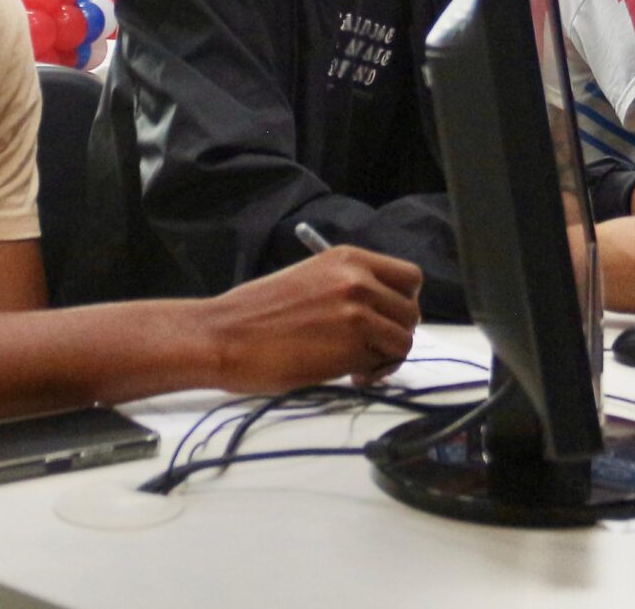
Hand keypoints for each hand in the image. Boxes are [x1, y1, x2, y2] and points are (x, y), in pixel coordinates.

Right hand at [201, 247, 421, 390]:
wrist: (224, 336)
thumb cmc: (258, 312)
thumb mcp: (311, 279)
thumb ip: (349, 288)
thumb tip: (380, 312)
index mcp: (349, 259)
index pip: (409, 277)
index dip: (403, 301)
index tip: (387, 318)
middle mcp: (359, 281)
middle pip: (411, 312)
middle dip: (396, 334)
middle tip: (372, 349)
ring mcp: (357, 314)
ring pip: (403, 340)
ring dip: (387, 358)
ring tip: (361, 366)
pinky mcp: (350, 348)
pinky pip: (381, 364)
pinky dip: (372, 374)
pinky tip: (350, 376)